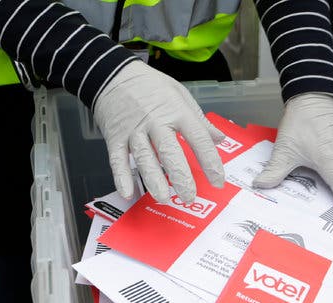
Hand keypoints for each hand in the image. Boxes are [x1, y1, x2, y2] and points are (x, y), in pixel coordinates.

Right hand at [93, 60, 224, 202]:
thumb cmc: (151, 86)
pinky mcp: (115, 137)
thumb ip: (200, 121)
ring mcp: (134, 131)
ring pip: (144, 158)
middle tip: (190, 196)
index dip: (210, 162)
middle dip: (181, 177)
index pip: (198, 139)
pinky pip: (117, 159)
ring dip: (153, 180)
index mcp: (177, 112)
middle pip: (170, 152)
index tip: (218, 181)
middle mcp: (156, 122)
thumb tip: (219, 139)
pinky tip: (128, 192)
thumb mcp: (181, 96)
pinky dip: (121, 177)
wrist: (113, 74)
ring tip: (164, 198)